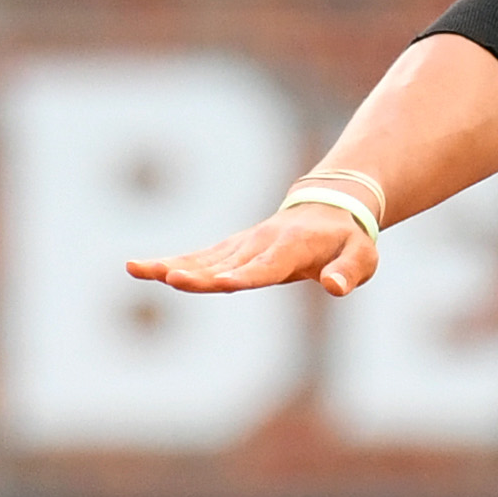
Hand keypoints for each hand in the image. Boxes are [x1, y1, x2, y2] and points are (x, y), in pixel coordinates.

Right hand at [128, 202, 373, 298]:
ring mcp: (241, 245)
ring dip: (170, 265)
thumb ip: (350, 272)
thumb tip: (336, 288)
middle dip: (197, 274)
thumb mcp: (362, 257)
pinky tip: (141, 268)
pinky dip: (171, 262)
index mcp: (291, 249)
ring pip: (203, 258)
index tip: (223, 284)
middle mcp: (259, 244)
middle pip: (224, 264)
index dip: (245, 276)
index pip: (265, 267)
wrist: (330, 208)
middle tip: (169, 280)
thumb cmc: (348, 240)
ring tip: (135, 269)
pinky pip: (198, 256)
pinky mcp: (230, 248)